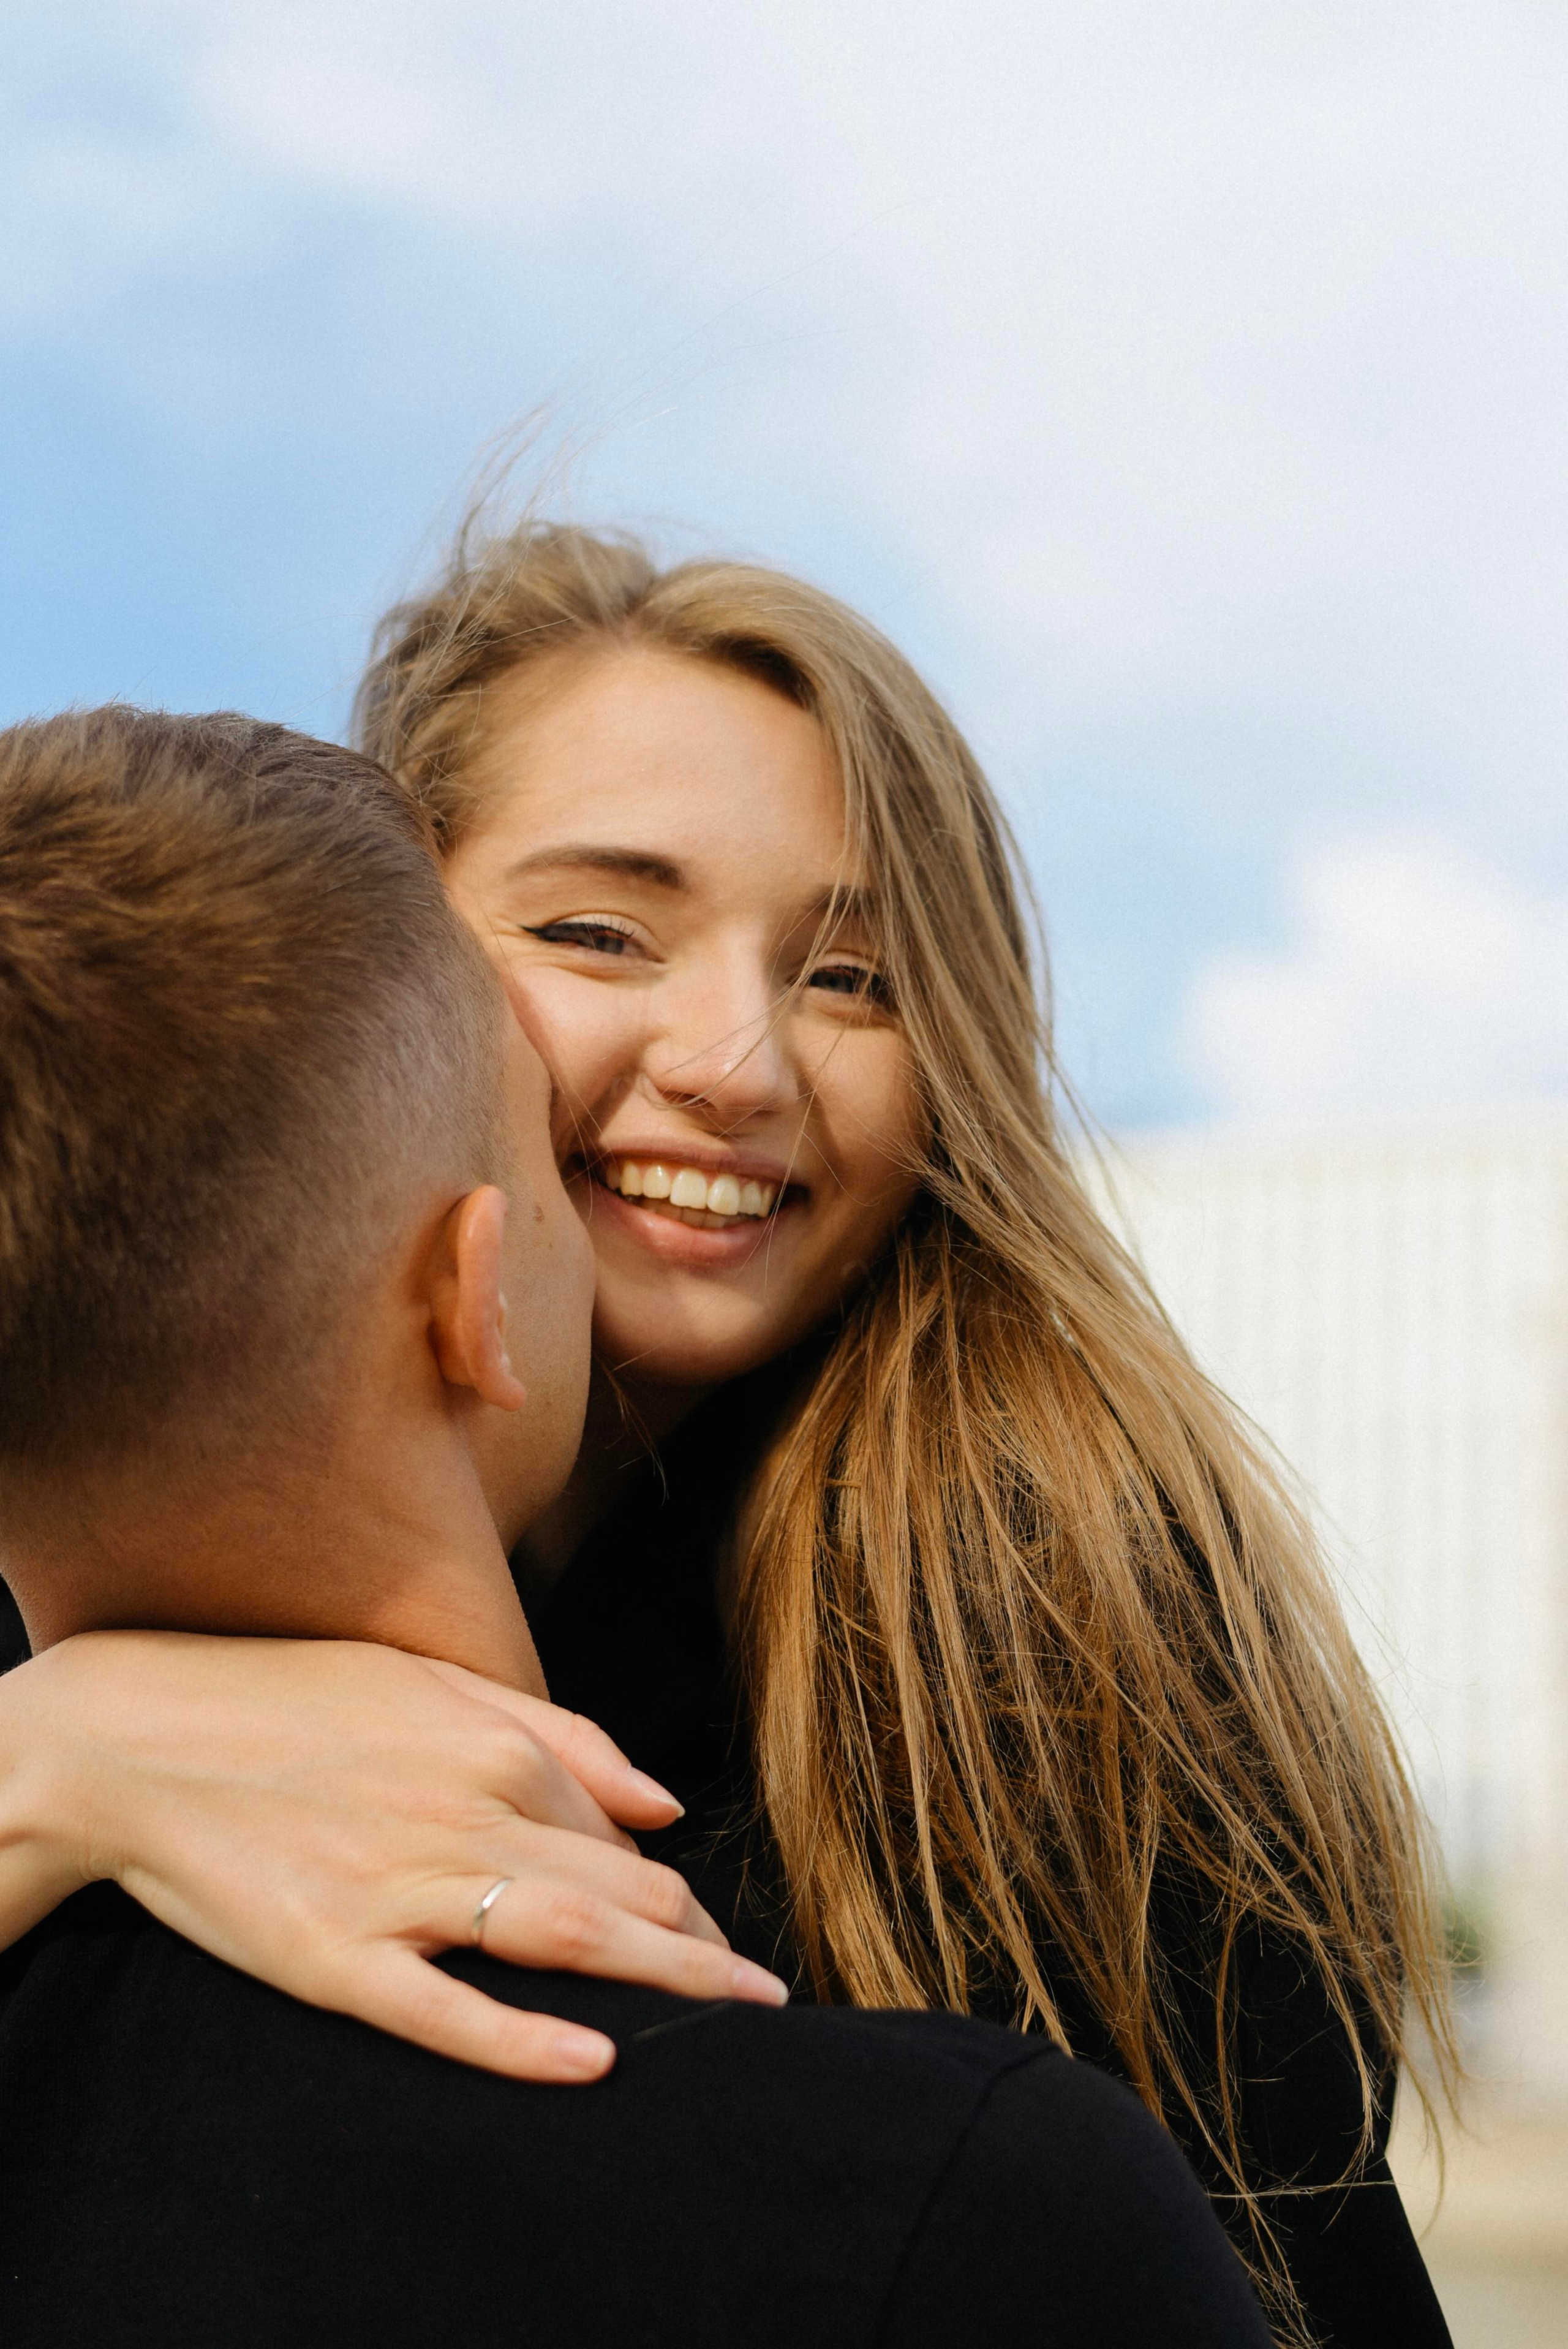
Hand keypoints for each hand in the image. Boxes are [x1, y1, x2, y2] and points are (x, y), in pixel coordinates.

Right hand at [0, 1632, 786, 2079]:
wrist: (137, 1738)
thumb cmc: (288, 1702)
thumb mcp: (429, 1681)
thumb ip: (559, 1735)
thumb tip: (665, 1800)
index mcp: (494, 1745)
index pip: (621, 1842)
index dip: (675, 1898)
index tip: (709, 1940)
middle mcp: (464, 1810)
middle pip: (620, 1892)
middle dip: (700, 1948)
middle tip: (753, 1998)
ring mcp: (399, 1887)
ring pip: (566, 1939)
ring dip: (666, 1981)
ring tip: (735, 2022)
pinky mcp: (333, 1956)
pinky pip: (446, 2010)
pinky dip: (524, 2038)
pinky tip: (593, 2061)